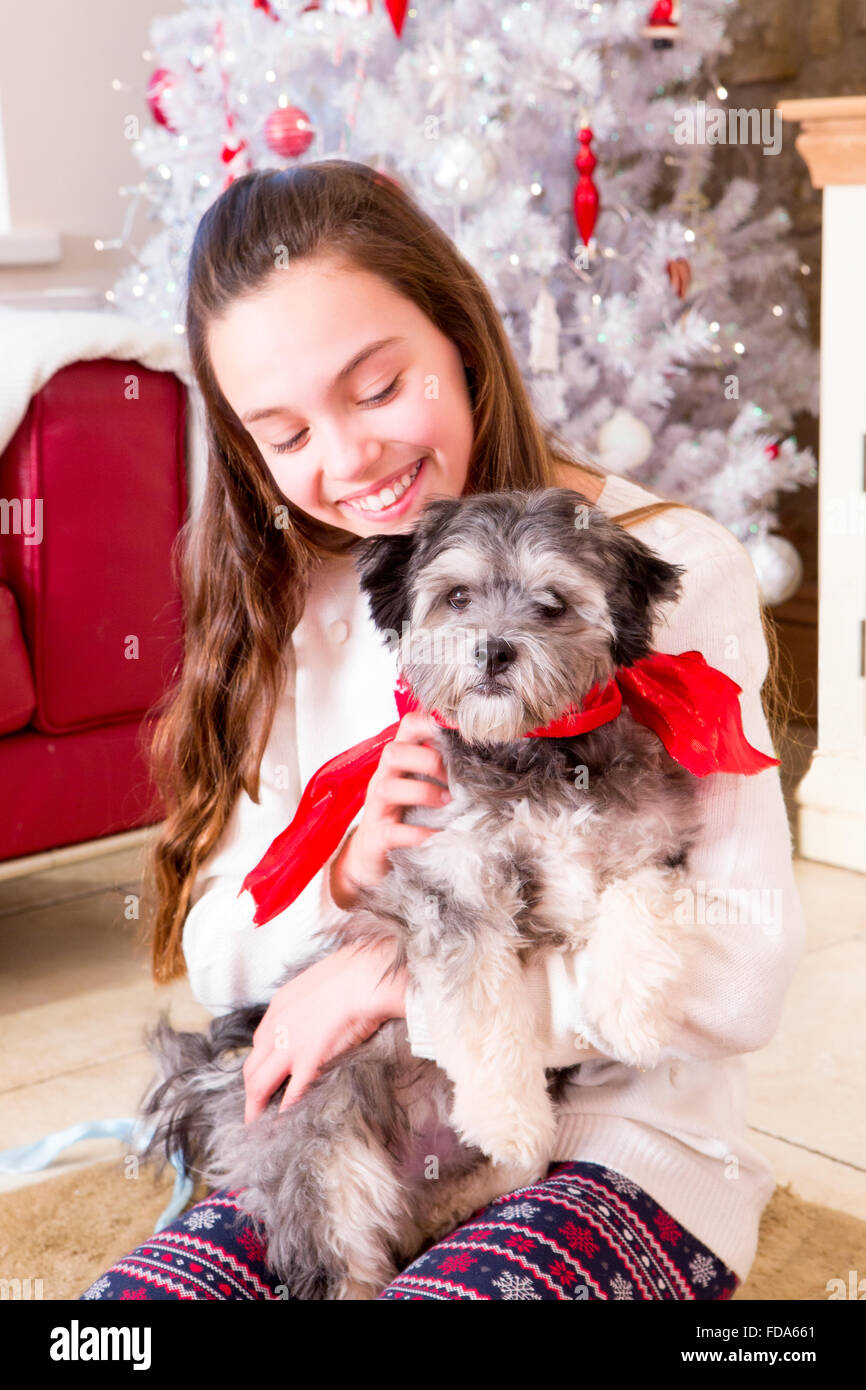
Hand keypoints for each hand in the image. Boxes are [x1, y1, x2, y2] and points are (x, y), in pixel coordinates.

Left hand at [243, 940, 406, 1123]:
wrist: (367, 975)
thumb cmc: (355, 973)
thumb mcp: (321, 980)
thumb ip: (314, 1000)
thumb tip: (324, 1007)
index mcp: (280, 1005)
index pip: (260, 1043)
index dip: (262, 1065)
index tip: (268, 1078)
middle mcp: (277, 1025)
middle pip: (251, 1067)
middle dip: (251, 1092)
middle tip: (255, 1110)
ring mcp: (290, 1044)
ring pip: (259, 1083)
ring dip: (256, 1107)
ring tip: (258, 1125)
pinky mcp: (309, 1058)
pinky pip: (291, 1092)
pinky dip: (284, 1111)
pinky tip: (283, 1124)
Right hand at [330, 710, 451, 909]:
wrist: (372, 857)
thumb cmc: (404, 816)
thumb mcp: (421, 785)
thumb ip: (443, 768)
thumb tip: (484, 754)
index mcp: (398, 762)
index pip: (408, 726)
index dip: (431, 722)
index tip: (459, 731)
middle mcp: (383, 778)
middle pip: (393, 752)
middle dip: (427, 760)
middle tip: (453, 779)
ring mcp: (377, 807)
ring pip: (389, 788)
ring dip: (423, 792)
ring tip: (448, 803)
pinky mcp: (376, 837)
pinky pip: (393, 831)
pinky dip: (418, 834)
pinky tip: (439, 836)